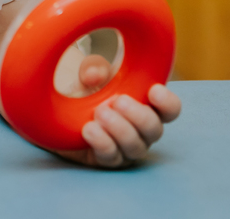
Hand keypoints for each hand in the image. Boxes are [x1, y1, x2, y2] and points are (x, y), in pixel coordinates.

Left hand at [57, 54, 181, 168]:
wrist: (60, 116)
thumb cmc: (85, 92)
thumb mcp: (88, 75)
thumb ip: (93, 69)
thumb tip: (94, 74)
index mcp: (146, 106)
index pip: (170, 109)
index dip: (167, 102)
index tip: (153, 90)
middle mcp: (141, 130)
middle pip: (155, 130)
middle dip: (139, 116)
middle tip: (118, 101)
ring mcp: (125, 147)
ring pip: (135, 147)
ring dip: (120, 129)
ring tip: (100, 113)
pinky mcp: (106, 159)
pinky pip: (111, 157)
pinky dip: (102, 142)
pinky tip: (89, 129)